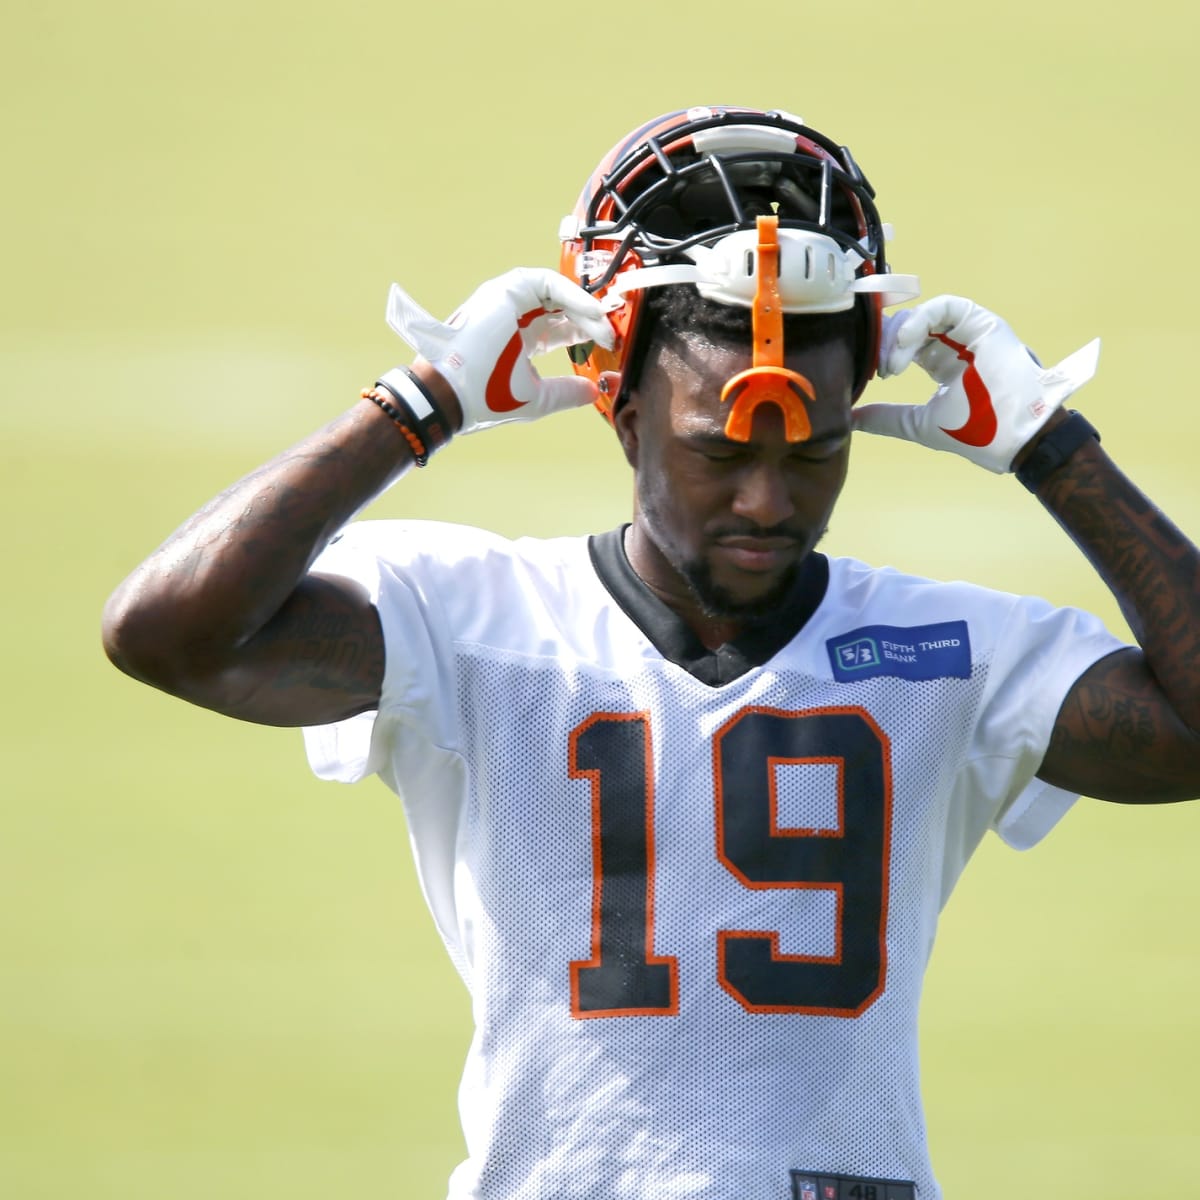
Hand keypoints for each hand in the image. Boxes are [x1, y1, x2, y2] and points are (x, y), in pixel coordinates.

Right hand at [385, 267, 614, 434]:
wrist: (452, 393)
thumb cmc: (486, 398)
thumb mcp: (536, 399)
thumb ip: (565, 392)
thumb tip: (594, 390)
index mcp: (519, 337)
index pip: (560, 327)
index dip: (586, 333)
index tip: (608, 344)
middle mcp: (514, 315)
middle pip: (563, 308)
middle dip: (592, 319)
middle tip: (614, 334)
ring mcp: (509, 299)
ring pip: (559, 293)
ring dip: (586, 308)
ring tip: (606, 327)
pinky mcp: (507, 289)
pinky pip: (550, 284)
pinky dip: (574, 295)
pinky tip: (593, 313)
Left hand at [853, 295, 1099, 472]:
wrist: (1014, 437)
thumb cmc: (975, 433)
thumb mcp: (919, 425)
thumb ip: (887, 418)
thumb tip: (852, 420)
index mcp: (943, 366)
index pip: (907, 346)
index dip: (885, 352)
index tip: (869, 369)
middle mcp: (956, 346)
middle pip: (912, 329)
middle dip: (888, 342)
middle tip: (876, 366)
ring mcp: (971, 333)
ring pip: (925, 315)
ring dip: (901, 335)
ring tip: (891, 363)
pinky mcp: (983, 323)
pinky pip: (946, 307)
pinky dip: (921, 320)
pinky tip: (905, 343)